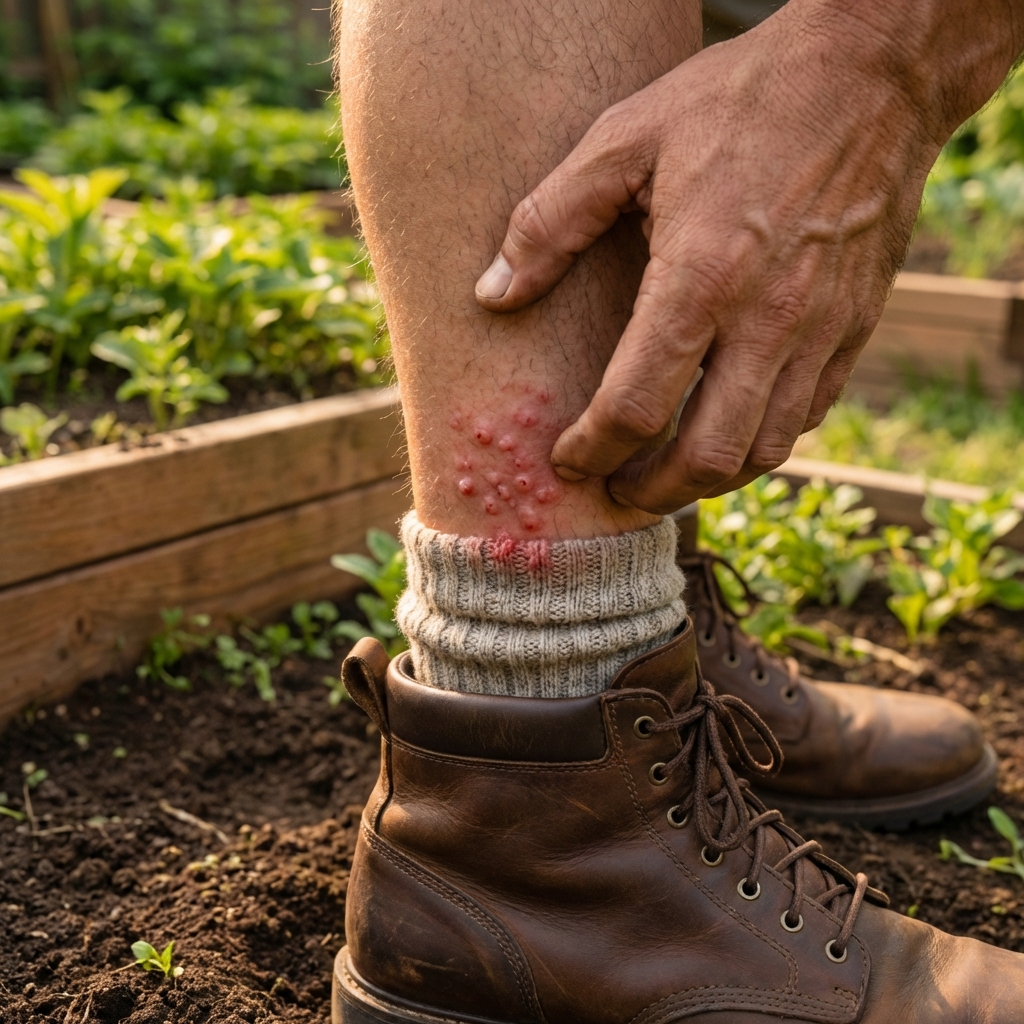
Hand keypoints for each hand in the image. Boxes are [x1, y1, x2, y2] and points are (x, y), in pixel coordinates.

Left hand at [474, 3, 956, 512]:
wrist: (872, 74)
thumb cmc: (739, 99)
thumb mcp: (626, 139)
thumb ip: (548, 223)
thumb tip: (492, 295)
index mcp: (701, 277)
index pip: (636, 406)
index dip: (591, 451)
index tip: (567, 460)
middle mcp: (768, 320)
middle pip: (708, 455)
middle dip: (652, 491)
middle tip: (616, 491)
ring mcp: (820, 331)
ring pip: (766, 451)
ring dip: (708, 479)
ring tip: (666, 476)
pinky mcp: (854, 329)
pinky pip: (806, 416)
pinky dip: (759, 440)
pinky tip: (726, 426)